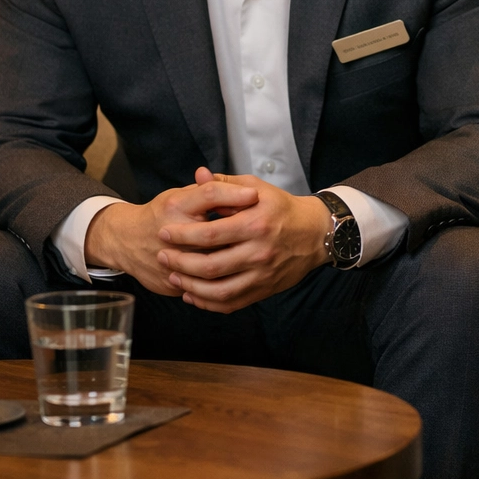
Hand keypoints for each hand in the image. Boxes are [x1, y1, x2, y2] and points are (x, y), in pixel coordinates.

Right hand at [84, 178, 260, 295]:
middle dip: (240, 232)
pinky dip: (223, 282)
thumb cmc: (162, 214)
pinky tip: (236, 274)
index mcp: (176, 206)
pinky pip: (202, 287)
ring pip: (212, 265)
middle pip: (215, 234)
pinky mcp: (170, 283)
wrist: (125, 240)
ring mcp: (169, 261)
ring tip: (250, 253)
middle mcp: (170, 232)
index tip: (255, 196)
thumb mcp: (182, 195)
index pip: (210, 195)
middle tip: (261, 230)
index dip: (234, 194)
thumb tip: (246, 190)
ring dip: (234, 260)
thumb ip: (211, 190)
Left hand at [153, 168, 331, 313]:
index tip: (165, 233)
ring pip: (218, 290)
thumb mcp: (257, 188)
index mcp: (256, 223)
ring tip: (173, 276)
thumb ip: (226, 184)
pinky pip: (231, 303)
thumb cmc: (282, 208)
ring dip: (190, 286)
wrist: (315, 233)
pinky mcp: (264, 290)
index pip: (211, 233)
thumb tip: (199, 175)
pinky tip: (193, 294)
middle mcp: (259, 252)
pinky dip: (208, 302)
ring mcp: (262, 274)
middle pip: (210, 265)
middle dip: (180, 262)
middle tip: (163, 256)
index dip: (183, 235)